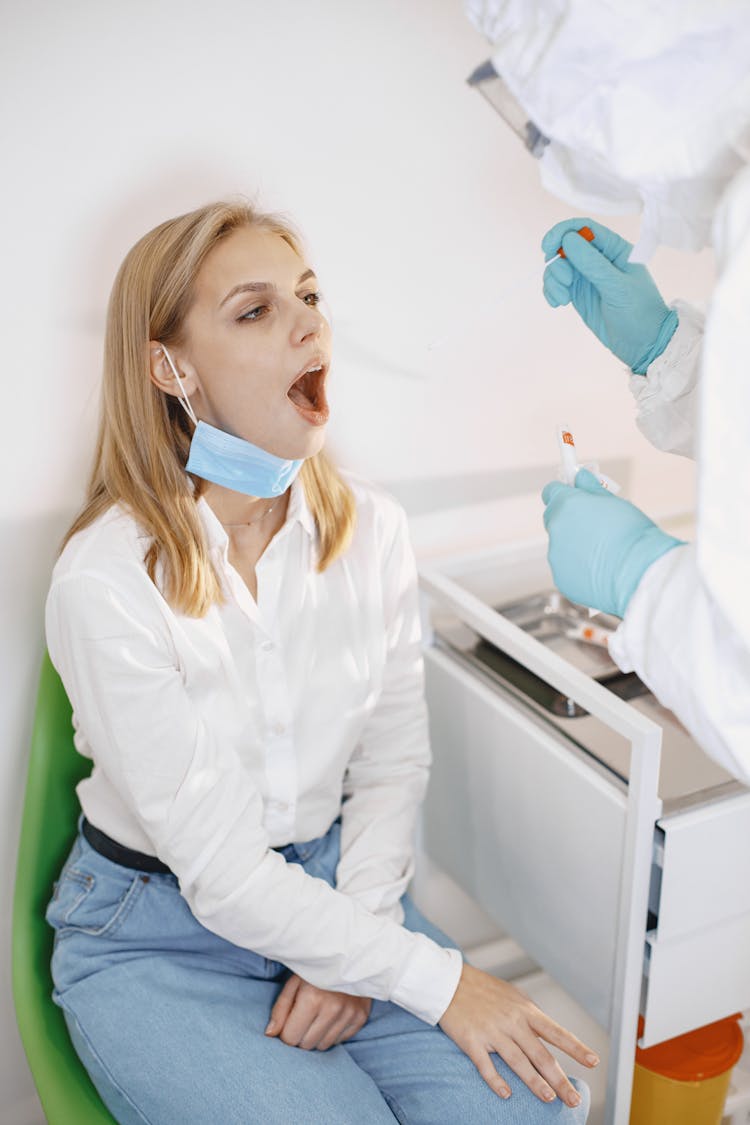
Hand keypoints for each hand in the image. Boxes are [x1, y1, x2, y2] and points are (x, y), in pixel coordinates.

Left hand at [265, 973, 371, 1050]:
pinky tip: (332, 1014)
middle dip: (301, 1034)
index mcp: (312, 999)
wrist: (350, 953)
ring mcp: (349, 1014)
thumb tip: (270, 1034)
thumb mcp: (294, 981)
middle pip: (306, 1045)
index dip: (286, 1031)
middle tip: (303, 1016)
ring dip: (316, 1035)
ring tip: (318, 1014)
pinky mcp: (360, 1017)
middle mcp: (333, 1009)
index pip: (290, 1038)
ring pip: (323, 1046)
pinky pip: (340, 1040)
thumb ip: (281, 1009)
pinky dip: (333, 1032)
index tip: (290, 1020)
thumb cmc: (316, 968)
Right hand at [439, 963, 597, 1106]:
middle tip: (573, 1099)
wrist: (449, 981)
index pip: (557, 1032)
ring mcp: (492, 1032)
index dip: (576, 1048)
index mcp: (525, 1010)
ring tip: (549, 1098)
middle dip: (560, 1079)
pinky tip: (506, 1094)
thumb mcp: (513, 996)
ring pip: (518, 1062)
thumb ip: (530, 1016)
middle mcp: (512, 1022)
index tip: (593, 1061)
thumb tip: (548, 1034)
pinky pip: (486, 1065)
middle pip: (541, 1055)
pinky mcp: (472, 1040)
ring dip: (535, 1083)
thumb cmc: (483, 989)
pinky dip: (497, 1081)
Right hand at [541, 218, 677, 372]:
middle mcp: (599, 259)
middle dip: (557, 262)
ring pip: (558, 267)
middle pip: (566, 247)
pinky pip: (557, 285)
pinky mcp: (578, 295)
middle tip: (564, 282)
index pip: (585, 228)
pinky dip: (551, 292)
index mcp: (615, 249)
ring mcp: (587, 277)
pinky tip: (558, 303)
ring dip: (553, 280)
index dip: (563, 232)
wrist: (643, 344)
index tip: (548, 246)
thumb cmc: (640, 312)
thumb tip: (568, 240)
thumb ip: (592, 264)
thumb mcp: (617, 287)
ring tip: (563, 299)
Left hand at [542, 469, 683, 617]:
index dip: (563, 493)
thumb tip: (581, 478)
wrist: (639, 573)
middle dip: (568, 519)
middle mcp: (556, 529)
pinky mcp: (561, 578)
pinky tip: (599, 570)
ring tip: (602, 552)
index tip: (573, 496)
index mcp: (567, 504)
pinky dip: (578, 568)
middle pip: (553, 518)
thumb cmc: (633, 535)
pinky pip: (566, 568)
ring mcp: (556, 556)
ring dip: (574, 545)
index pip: (552, 491)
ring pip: (561, 546)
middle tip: (592, 525)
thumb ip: (592, 489)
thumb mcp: (615, 503)